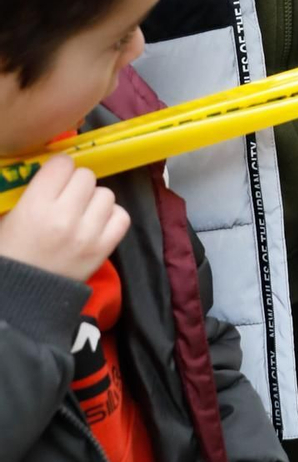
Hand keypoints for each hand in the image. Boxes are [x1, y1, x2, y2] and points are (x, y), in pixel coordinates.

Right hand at [0, 157, 129, 282]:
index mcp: (36, 206)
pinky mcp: (103, 249)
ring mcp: (88, 234)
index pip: (63, 163)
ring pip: (106, 194)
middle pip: (87, 176)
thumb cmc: (11, 254)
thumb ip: (32, 191)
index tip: (54, 181)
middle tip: (65, 200)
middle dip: (76, 185)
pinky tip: (95, 225)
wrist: (21, 298)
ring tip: (80, 214)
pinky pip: (122, 217)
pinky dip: (111, 217)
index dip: (58, 170)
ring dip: (94, 201)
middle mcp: (65, 217)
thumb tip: (55, 170)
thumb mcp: (9, 216)